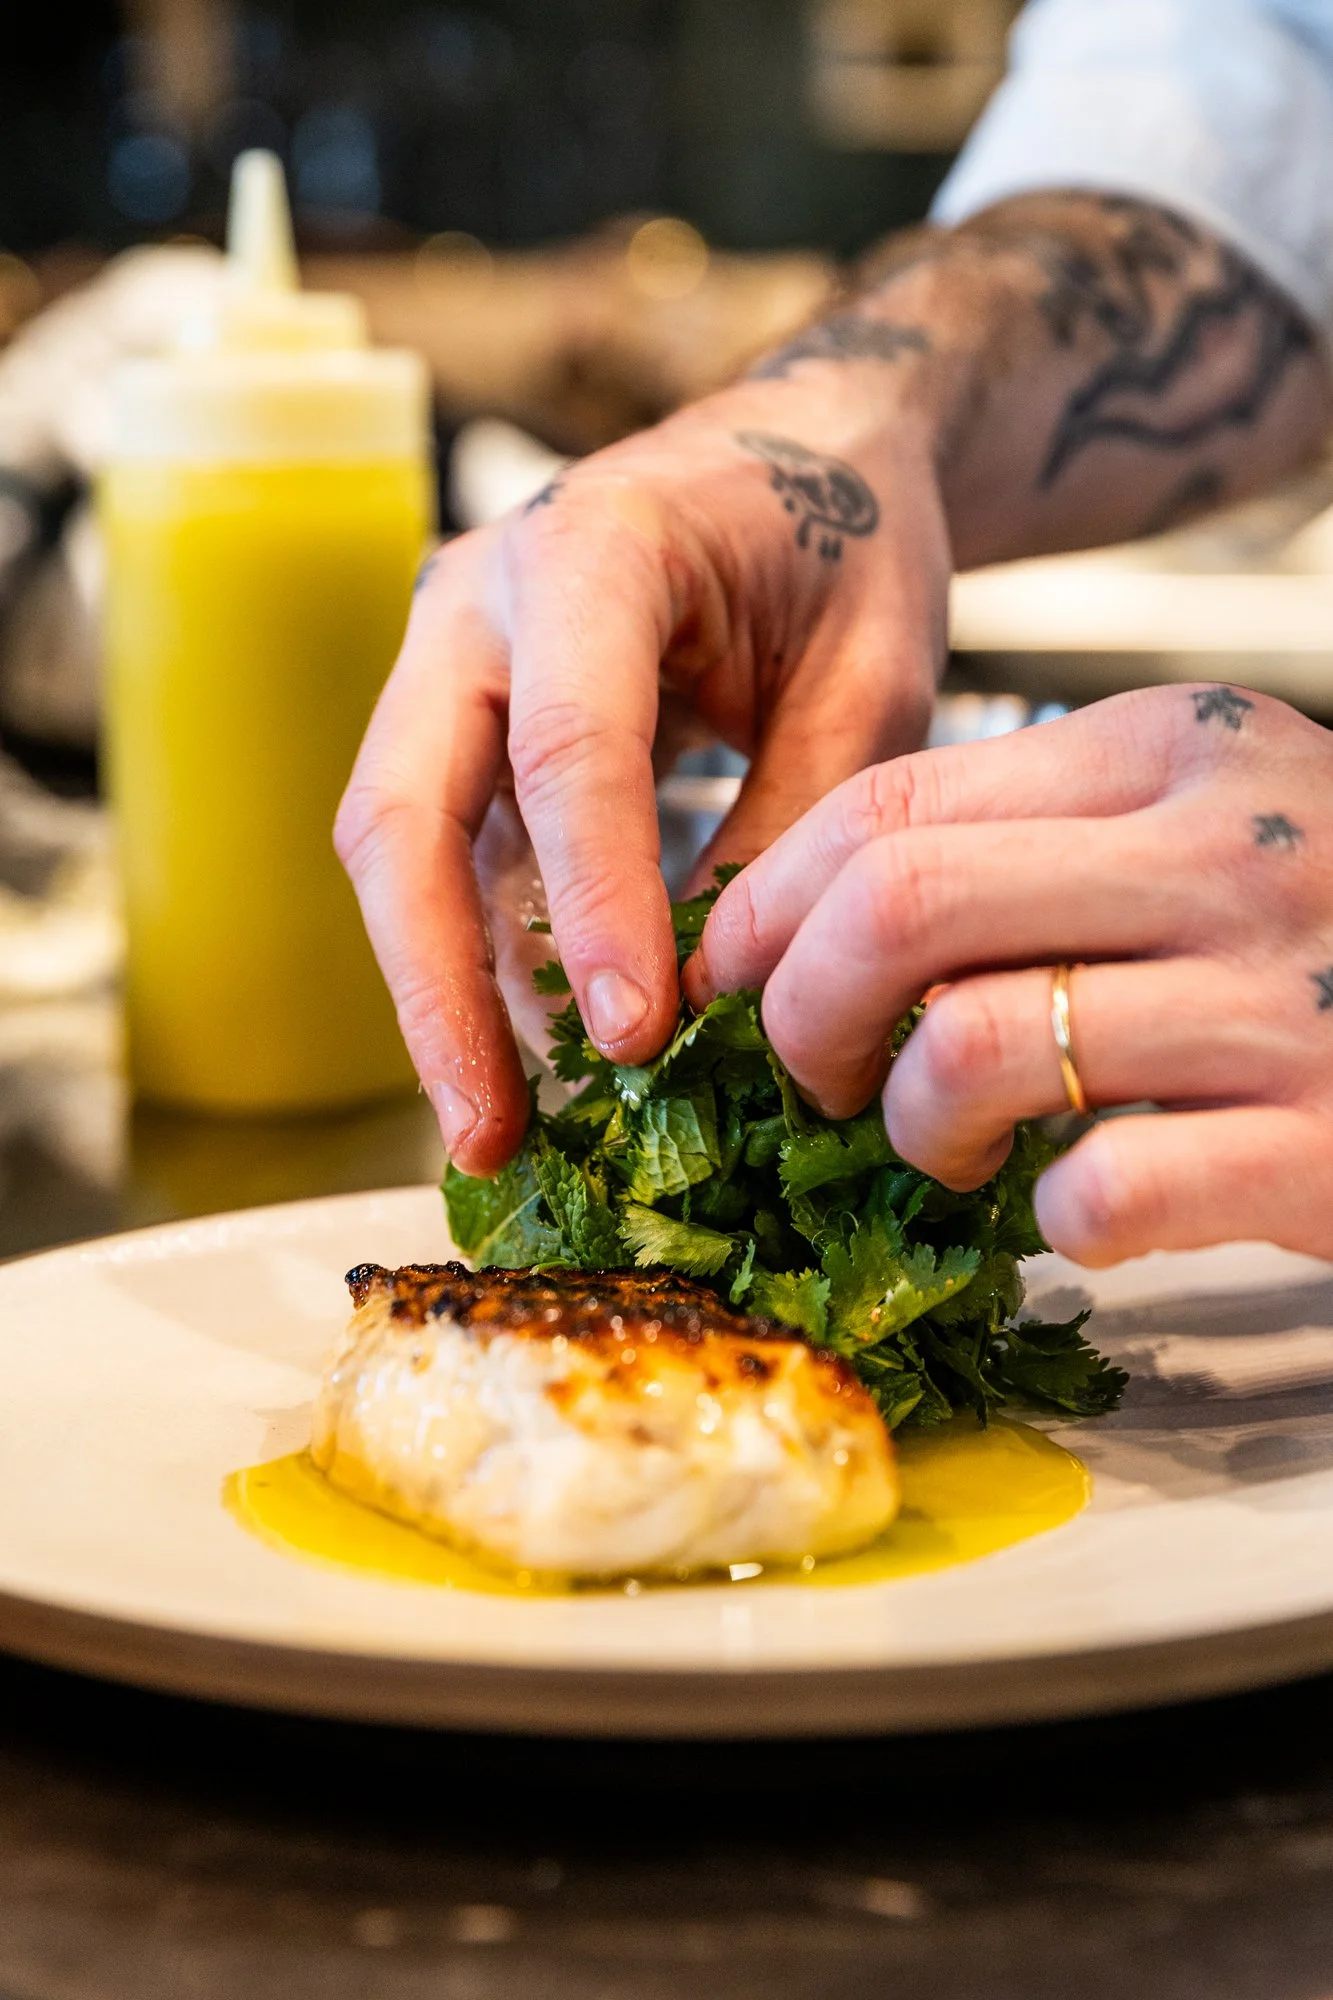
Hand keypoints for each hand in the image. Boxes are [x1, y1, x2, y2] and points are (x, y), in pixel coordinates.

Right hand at [336, 393, 946, 1172]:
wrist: (806, 455)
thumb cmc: (847, 546)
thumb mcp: (868, 681)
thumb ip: (793, 827)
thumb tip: (720, 1005)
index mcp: (598, 548)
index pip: (571, 747)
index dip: (594, 902)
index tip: (632, 1040)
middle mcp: (482, 600)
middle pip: (405, 809)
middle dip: (436, 984)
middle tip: (487, 1133)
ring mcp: (453, 663)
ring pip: (400, 847)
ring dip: (440, 993)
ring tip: (498, 1133)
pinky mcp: (464, 727)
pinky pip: (449, 856)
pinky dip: (482, 960)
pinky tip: (529, 1062)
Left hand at [686, 684, 1332, 1265]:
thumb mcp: (1212, 830)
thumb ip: (1047, 847)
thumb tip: (813, 927)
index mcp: (1179, 749)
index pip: (889, 798)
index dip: (766, 904)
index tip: (731, 981)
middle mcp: (1231, 845)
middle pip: (897, 905)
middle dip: (799, 1013)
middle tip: (814, 1080)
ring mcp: (1287, 991)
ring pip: (974, 1048)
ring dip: (915, 1126)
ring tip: (948, 1153)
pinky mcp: (1328, 1137)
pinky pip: (1104, 1187)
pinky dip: (1059, 1220)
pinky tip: (1090, 1213)